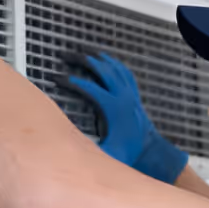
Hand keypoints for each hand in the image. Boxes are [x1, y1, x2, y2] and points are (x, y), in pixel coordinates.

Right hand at [60, 52, 189, 183]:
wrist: (150, 150)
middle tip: (66, 55)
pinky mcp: (134, 93)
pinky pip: (124, 71)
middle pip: (102, 70)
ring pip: (114, 67)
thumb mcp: (108, 155)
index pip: (90, 88)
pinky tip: (105, 59)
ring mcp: (130, 93)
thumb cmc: (128, 152)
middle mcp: (123, 96)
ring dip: (98, 58)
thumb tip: (69, 151)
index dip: (73, 82)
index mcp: (114, 108)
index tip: (58, 78)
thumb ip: (91, 152)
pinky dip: (113, 63)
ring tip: (82, 52)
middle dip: (83, 60)